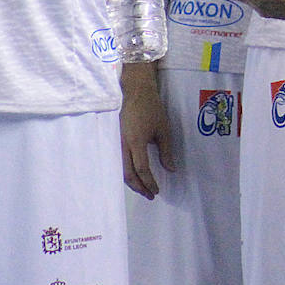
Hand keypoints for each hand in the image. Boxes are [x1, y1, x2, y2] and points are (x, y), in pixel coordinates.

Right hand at [119, 64, 175, 198]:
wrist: (133, 90)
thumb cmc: (150, 107)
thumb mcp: (163, 128)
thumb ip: (166, 150)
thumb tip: (171, 169)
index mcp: (135, 141)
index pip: (141, 169)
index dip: (149, 182)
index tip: (156, 190)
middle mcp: (122, 144)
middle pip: (127, 174)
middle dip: (139, 187)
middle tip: (150, 195)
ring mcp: (115, 142)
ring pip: (120, 169)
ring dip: (132, 181)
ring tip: (143, 188)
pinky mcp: (113, 139)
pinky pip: (117, 161)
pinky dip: (125, 172)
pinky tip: (134, 175)